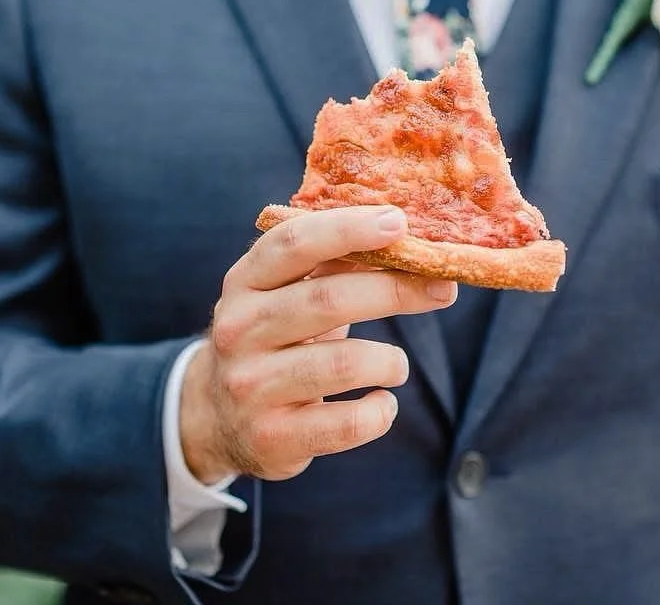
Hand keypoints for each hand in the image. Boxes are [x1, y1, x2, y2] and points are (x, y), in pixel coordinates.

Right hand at [180, 205, 456, 483]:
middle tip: (442, 289)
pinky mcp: (272, 437)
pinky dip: (379, 411)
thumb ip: (336, 264)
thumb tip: (412, 242)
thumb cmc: (275, 339)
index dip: (348, 229)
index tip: (398, 221)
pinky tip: (381, 402)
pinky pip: (347, 424)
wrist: (217, 417)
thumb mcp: (287, 294)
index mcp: (245, 282)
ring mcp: (252, 385)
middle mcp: (239, 329)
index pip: (293, 242)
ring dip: (389, 361)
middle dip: (394, 290)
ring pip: (344, 364)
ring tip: (396, 366)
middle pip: (327, 299)